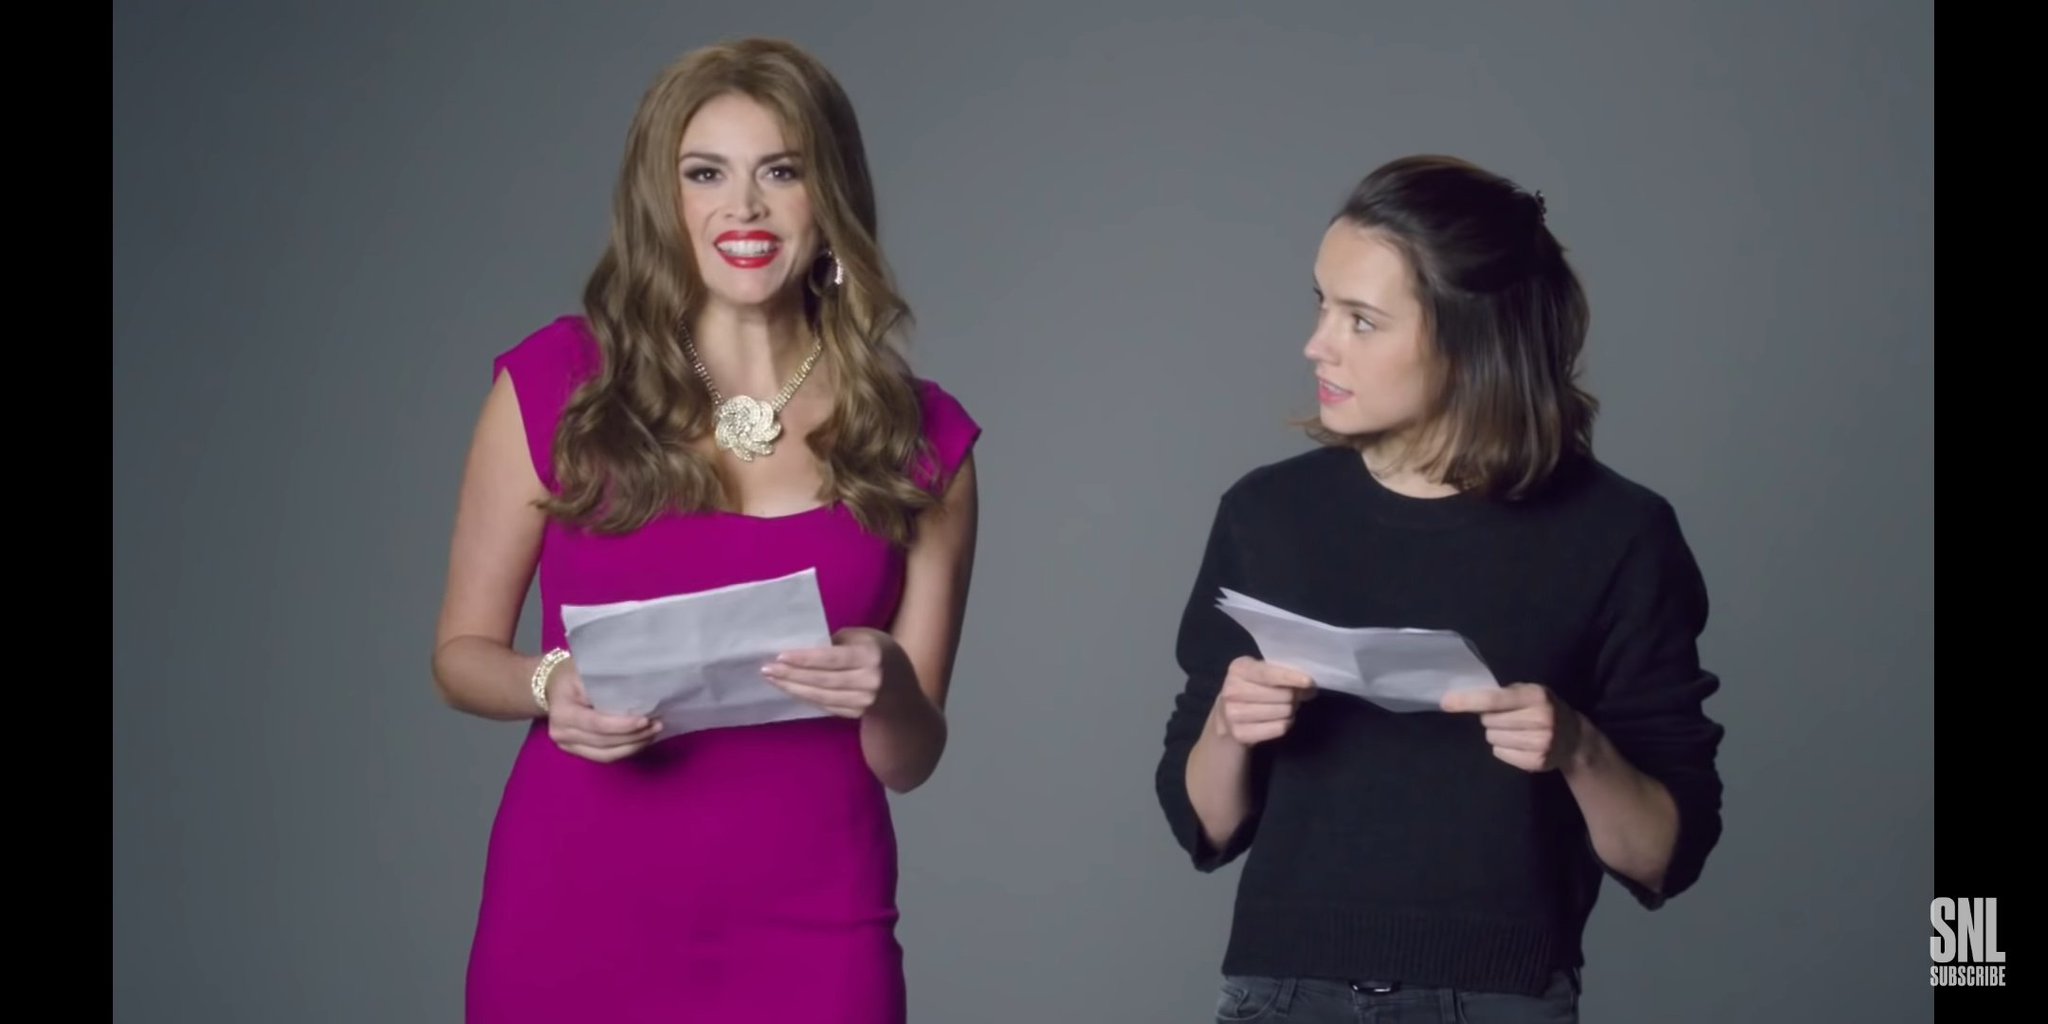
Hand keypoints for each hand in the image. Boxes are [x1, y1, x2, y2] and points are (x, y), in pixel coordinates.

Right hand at [543, 659, 660, 761]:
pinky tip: (640, 741)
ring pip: (606, 754)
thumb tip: (640, 689)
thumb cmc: (571, 674)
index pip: (597, 723)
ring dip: (633, 746)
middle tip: (657, 724)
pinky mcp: (575, 751)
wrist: (549, 686)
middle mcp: (561, 733)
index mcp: (563, 712)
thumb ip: (607, 682)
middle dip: (634, 736)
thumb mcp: (585, 670)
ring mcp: (567, 745)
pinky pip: (604, 757)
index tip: (645, 720)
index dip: (622, 725)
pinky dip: (625, 750)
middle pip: (604, 742)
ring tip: (653, 733)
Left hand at [761, 628, 903, 718]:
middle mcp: (868, 681)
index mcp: (871, 656)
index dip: (805, 659)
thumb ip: (842, 640)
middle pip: (822, 679)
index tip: (780, 655)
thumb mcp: (870, 638)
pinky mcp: (854, 714)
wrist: (904, 696)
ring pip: (820, 695)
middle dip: (791, 674)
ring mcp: (862, 702)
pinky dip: (804, 696)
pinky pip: (824, 705)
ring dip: (792, 687)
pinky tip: (789, 689)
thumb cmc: (883, 656)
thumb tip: (809, 645)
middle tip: (767, 668)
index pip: (832, 658)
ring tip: (772, 678)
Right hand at [1211, 656, 1316, 745]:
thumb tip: (1309, 687)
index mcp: (1238, 669)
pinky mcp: (1240, 734)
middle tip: (1294, 697)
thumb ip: (1282, 674)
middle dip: (1295, 696)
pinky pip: (1279, 728)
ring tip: (1284, 708)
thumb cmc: (1251, 687)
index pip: (1268, 674)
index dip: (1290, 678)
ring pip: (1283, 713)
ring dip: (1291, 711)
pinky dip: (1286, 724)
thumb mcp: (1261, 672)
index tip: (1309, 682)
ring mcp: (1233, 714)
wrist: (1226, 715)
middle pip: (1282, 695)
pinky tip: (1279, 720)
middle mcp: (1232, 690)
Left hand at [1440, 682, 1584, 771]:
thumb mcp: (1531, 692)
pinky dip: (1504, 749)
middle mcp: (1539, 719)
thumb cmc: (1544, 708)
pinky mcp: (1535, 762)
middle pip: (1489, 721)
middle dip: (1490, 719)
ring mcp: (1539, 743)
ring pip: (1493, 739)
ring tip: (1515, 731)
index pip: (1494, 699)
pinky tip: (1519, 744)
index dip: (1468, 701)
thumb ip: (1505, 694)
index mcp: (1536, 697)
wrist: (1574, 739)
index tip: (1446, 702)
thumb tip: (1467, 697)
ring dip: (1497, 734)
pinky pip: (1500, 754)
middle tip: (1507, 718)